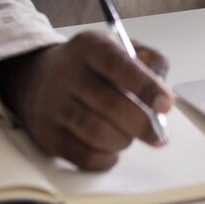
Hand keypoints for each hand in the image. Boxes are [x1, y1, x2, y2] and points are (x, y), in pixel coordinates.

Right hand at [0, 30, 172, 170]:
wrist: (38, 78)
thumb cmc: (93, 65)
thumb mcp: (120, 48)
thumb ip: (150, 62)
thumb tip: (164, 94)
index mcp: (88, 46)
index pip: (119, 65)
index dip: (146, 87)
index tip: (166, 105)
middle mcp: (65, 72)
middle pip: (110, 105)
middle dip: (142, 124)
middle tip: (157, 134)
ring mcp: (52, 104)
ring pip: (97, 133)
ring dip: (124, 140)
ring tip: (129, 135)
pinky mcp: (46, 134)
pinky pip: (83, 155)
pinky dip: (106, 158)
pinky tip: (112, 148)